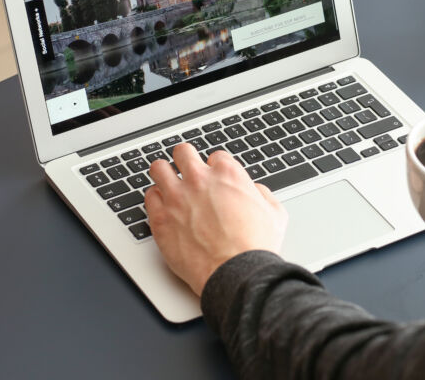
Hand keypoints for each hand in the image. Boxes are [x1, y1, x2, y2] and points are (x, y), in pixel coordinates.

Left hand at [146, 144, 287, 295]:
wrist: (235, 273)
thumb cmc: (254, 247)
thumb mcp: (274, 214)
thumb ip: (262, 194)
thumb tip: (254, 191)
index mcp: (227, 174)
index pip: (215, 157)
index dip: (215, 169)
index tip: (214, 179)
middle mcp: (199, 180)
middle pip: (183, 152)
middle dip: (185, 160)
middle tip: (187, 171)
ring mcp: (176, 197)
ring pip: (159, 168)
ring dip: (164, 174)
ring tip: (167, 183)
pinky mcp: (160, 218)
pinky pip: (149, 197)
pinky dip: (156, 200)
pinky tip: (162, 207)